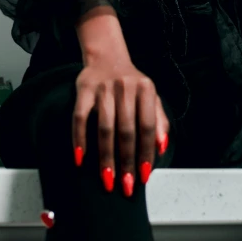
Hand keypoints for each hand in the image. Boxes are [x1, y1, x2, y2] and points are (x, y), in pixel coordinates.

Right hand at [72, 54, 169, 196]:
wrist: (107, 56)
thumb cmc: (131, 83)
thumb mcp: (151, 96)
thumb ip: (160, 121)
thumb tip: (161, 148)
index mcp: (145, 89)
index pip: (147, 125)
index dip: (146, 152)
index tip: (144, 175)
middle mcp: (125, 87)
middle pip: (126, 130)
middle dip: (126, 161)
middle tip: (125, 185)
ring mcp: (103, 88)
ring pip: (104, 128)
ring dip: (106, 156)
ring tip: (107, 179)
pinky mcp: (84, 90)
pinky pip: (80, 117)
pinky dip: (79, 139)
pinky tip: (80, 158)